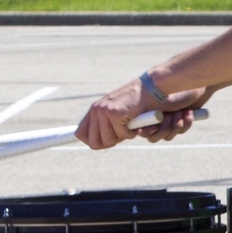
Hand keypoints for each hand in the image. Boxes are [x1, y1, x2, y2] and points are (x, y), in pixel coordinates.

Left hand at [77, 77, 202, 149]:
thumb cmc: (137, 103)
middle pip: (94, 143)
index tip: (109, 139)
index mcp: (94, 110)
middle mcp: (96, 110)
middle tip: (123, 132)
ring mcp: (104, 111)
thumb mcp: (117, 113)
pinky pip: (122, 135)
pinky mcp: (114, 113)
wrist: (150, 88)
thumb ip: (105, 125)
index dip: (95, 141)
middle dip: (110, 142)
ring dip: (123, 136)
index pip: (81, 135)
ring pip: (108, 141)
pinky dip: (132, 132)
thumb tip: (95, 144)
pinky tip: (136, 120)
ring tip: (130, 124)